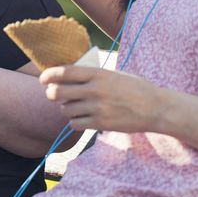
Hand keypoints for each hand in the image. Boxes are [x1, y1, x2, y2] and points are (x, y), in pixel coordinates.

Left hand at [40, 65, 164, 132]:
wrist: (154, 107)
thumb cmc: (135, 87)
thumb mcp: (115, 74)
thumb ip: (95, 75)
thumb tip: (72, 75)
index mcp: (99, 73)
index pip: (67, 72)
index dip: (50, 74)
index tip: (43, 78)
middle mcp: (95, 90)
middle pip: (59, 92)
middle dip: (52, 93)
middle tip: (53, 94)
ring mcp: (97, 108)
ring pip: (66, 109)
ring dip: (66, 108)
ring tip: (74, 106)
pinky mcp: (100, 124)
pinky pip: (75, 124)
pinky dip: (75, 122)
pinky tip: (82, 118)